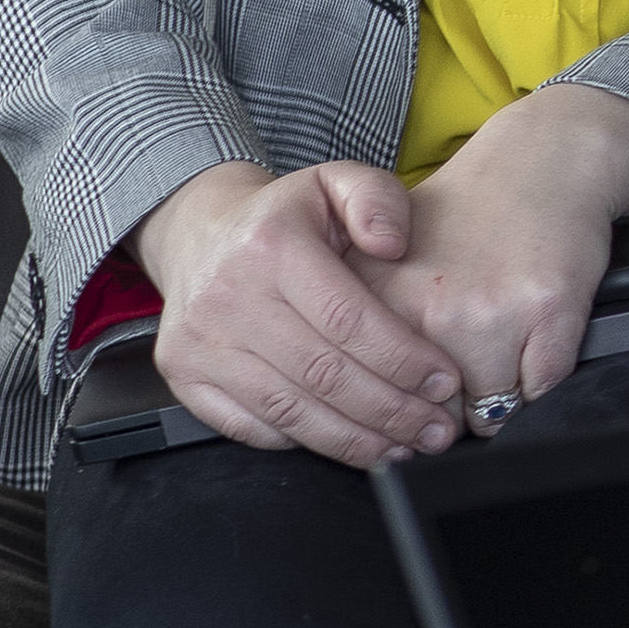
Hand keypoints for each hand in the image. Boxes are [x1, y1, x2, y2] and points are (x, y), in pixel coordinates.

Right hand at [132, 159, 465, 467]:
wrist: (201, 234)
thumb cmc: (286, 216)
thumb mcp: (337, 181)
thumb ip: (378, 200)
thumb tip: (393, 243)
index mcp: (270, 246)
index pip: (347, 319)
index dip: (402, 358)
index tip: (444, 382)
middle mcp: (226, 297)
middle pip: (323, 374)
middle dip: (390, 410)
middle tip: (437, 428)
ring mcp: (198, 343)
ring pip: (290, 410)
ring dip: (355, 439)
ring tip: (405, 446)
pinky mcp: (183, 377)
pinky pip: (252, 426)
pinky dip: (306, 442)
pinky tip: (351, 444)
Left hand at [381, 83, 628, 411]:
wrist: (544, 163)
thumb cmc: (470, 216)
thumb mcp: (389, 260)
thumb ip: (368, 326)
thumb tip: (370, 410)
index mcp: (375, 298)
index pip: (375, 398)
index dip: (397, 407)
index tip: (414, 399)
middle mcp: (427, 310)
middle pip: (433, 414)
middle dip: (448, 409)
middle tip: (463, 369)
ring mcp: (490, 314)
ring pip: (489, 411)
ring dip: (497, 396)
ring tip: (502, 347)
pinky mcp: (548, 315)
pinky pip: (540, 389)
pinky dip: (540, 377)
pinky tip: (534, 335)